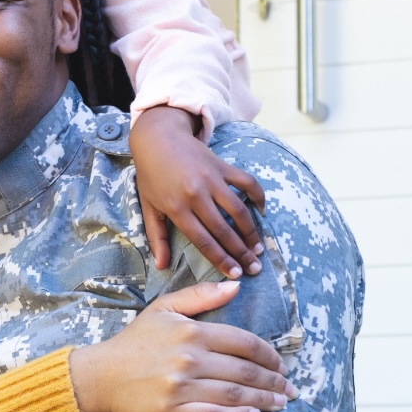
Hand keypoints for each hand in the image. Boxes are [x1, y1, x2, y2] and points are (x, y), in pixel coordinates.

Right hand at [68, 281, 294, 411]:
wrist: (101, 375)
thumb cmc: (134, 342)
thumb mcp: (164, 309)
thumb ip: (200, 296)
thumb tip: (236, 285)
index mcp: (192, 332)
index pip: (244, 343)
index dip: (269, 356)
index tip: (282, 365)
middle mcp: (189, 359)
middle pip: (245, 371)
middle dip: (273, 381)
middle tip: (289, 389)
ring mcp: (181, 387)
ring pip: (234, 394)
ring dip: (263, 400)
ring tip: (280, 403)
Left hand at [129, 106, 265, 276]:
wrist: (157, 137)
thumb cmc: (151, 175)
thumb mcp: (148, 206)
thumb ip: (156, 236)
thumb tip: (161, 265)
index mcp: (177, 208)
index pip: (203, 241)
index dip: (221, 259)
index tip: (234, 274)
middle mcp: (196, 195)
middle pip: (223, 230)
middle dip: (241, 252)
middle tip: (254, 268)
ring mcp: (211, 179)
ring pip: (238, 210)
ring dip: (252, 231)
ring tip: (259, 248)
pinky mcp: (222, 166)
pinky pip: (246, 182)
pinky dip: (258, 196)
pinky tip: (262, 212)